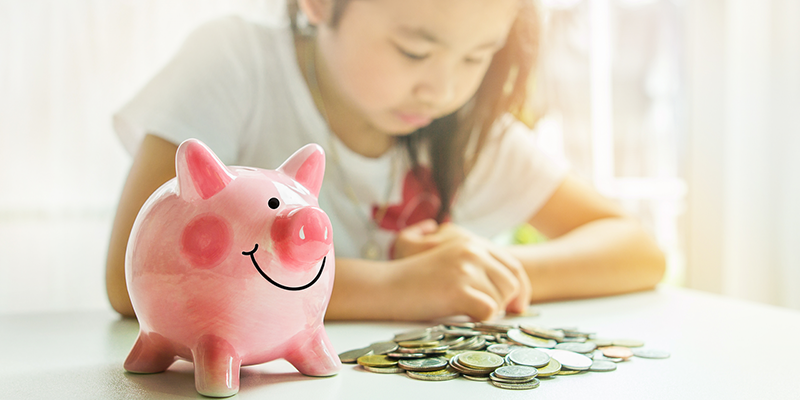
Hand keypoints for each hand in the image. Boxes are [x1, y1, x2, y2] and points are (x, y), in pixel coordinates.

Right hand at [387, 221, 531, 320]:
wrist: (386, 286)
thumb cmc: (417, 281)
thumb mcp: (451, 264)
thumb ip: (478, 269)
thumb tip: (512, 294)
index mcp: (473, 243)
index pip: (514, 266)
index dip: (521, 289)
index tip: (518, 307)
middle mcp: (473, 251)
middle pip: (512, 284)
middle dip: (505, 304)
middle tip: (488, 314)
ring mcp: (467, 268)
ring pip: (501, 299)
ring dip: (488, 311)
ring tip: (464, 311)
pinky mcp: (459, 288)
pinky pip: (488, 311)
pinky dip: (480, 320)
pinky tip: (463, 316)